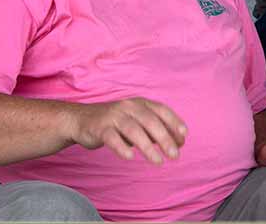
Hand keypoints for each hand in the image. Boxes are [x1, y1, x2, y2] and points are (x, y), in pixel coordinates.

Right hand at [69, 97, 186, 164]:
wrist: (81, 120)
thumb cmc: (115, 123)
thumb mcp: (137, 123)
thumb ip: (156, 130)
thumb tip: (179, 142)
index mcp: (140, 103)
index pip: (161, 110)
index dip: (174, 122)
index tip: (183, 136)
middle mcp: (129, 106)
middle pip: (150, 121)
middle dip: (164, 138)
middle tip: (175, 155)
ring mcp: (114, 116)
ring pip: (133, 129)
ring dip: (147, 147)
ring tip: (158, 161)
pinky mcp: (100, 127)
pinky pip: (112, 137)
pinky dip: (122, 147)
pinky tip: (131, 157)